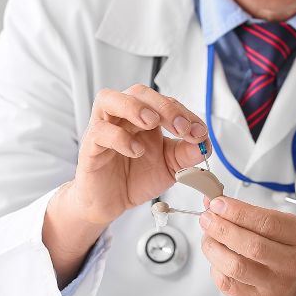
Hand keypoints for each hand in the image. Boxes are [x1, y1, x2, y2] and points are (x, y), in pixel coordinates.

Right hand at [65, 84, 209, 225]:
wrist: (111, 202)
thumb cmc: (136, 178)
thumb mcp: (170, 167)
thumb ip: (187, 154)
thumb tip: (205, 143)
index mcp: (145, 117)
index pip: (166, 102)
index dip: (185, 114)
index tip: (200, 132)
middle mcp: (123, 117)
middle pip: (139, 92)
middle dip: (164, 106)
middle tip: (181, 128)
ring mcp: (104, 128)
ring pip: (109, 99)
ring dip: (134, 107)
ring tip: (152, 123)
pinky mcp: (90, 145)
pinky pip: (100, 131)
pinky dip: (120, 138)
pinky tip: (136, 151)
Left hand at [199, 196, 295, 295]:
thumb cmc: (282, 246)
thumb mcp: (276, 222)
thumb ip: (246, 212)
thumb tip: (211, 203)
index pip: (267, 222)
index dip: (238, 212)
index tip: (217, 204)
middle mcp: (293, 263)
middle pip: (252, 246)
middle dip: (222, 229)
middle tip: (207, 219)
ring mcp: (277, 286)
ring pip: (236, 266)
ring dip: (214, 248)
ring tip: (208, 237)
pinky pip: (228, 284)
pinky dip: (216, 267)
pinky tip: (217, 258)